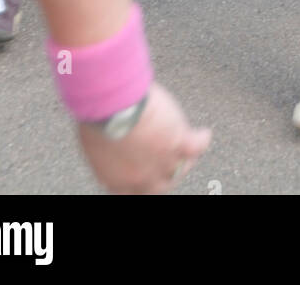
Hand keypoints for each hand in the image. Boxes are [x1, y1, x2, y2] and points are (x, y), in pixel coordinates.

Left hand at [77, 82, 210, 195]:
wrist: (112, 107)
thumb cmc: (98, 119)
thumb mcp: (95, 146)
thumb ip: (109, 156)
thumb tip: (113, 151)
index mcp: (119, 182)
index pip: (135, 192)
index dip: (143, 182)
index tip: (148, 173)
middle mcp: (143, 178)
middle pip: (162, 185)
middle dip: (168, 174)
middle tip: (171, 162)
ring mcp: (163, 162)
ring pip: (182, 166)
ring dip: (186, 156)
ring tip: (189, 142)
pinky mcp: (179, 143)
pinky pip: (197, 146)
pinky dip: (202, 139)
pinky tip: (203, 133)